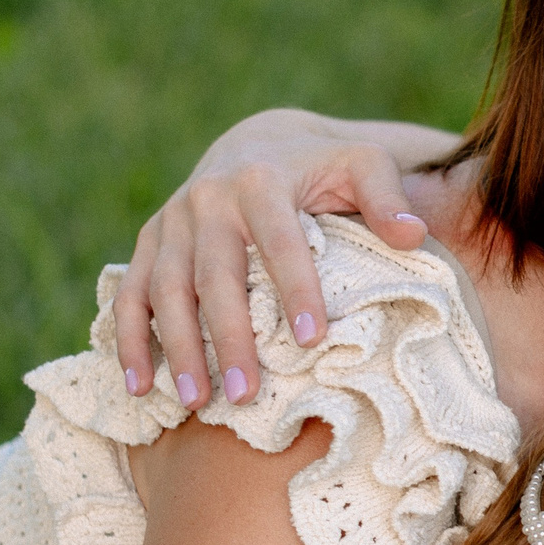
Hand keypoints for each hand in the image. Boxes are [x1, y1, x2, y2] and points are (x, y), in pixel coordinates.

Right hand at [113, 109, 428, 406]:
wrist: (261, 142)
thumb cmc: (325, 166)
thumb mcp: (364, 166)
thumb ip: (386, 198)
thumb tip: (413, 236)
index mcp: (260, 181)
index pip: (280, 242)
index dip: (296, 289)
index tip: (312, 339)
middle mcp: (207, 199)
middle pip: (214, 276)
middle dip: (228, 337)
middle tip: (245, 395)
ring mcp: (172, 222)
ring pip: (166, 290)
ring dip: (176, 348)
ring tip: (195, 402)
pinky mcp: (150, 241)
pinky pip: (130, 293)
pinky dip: (129, 339)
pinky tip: (137, 386)